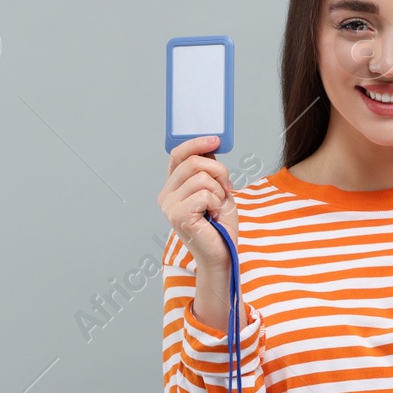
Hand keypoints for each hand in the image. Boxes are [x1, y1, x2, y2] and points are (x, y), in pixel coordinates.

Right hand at [159, 135, 237, 273]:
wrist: (222, 254)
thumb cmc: (220, 225)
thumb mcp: (217, 190)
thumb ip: (209, 171)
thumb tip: (210, 147)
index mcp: (172, 187)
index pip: (178, 155)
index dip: (196, 143)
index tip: (215, 139)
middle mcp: (166, 195)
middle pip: (193, 162)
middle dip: (218, 171)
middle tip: (226, 188)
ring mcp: (169, 206)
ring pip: (202, 177)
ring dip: (218, 192)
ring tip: (216, 208)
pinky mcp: (178, 215)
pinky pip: (205, 194)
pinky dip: (217, 204)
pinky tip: (213, 216)